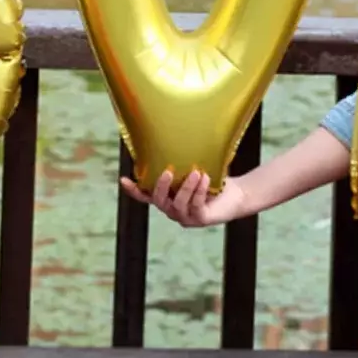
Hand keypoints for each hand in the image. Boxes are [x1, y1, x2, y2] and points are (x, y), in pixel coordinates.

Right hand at [120, 169, 250, 227]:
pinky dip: (199, 191)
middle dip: (161, 186)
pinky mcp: (200, 219)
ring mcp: (185, 217)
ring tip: (196, 172)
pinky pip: (195, 206)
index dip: (134, 190)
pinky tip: (205, 179)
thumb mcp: (192, 170)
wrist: (235, 195)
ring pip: (178, 203)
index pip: (145, 196)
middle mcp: (172, 209)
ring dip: (186, 187)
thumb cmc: (211, 180)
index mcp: (167, 198)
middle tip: (168, 171)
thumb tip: (170, 138)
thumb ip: (180, 164)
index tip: (123, 179)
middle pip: (159, 201)